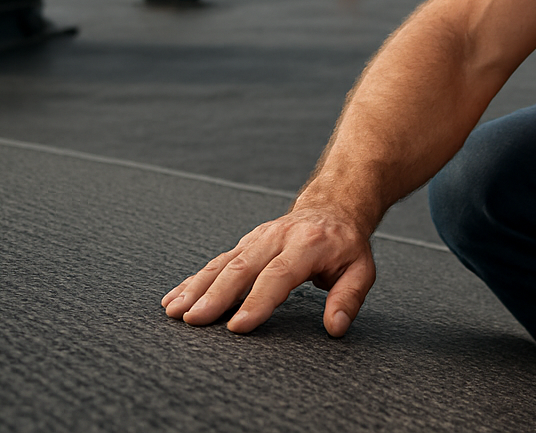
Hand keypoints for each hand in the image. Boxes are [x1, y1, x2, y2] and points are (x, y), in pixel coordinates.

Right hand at [161, 208, 375, 336]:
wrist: (332, 207)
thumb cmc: (346, 245)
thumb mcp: (361, 270)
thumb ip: (348, 298)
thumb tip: (335, 327)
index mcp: (309, 244)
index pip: (279, 275)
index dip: (257, 301)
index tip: (237, 327)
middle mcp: (278, 237)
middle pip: (242, 267)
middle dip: (216, 296)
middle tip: (194, 320)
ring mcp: (258, 238)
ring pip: (223, 263)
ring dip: (196, 287)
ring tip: (174, 311)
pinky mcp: (245, 242)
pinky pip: (217, 261)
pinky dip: (194, 280)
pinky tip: (174, 298)